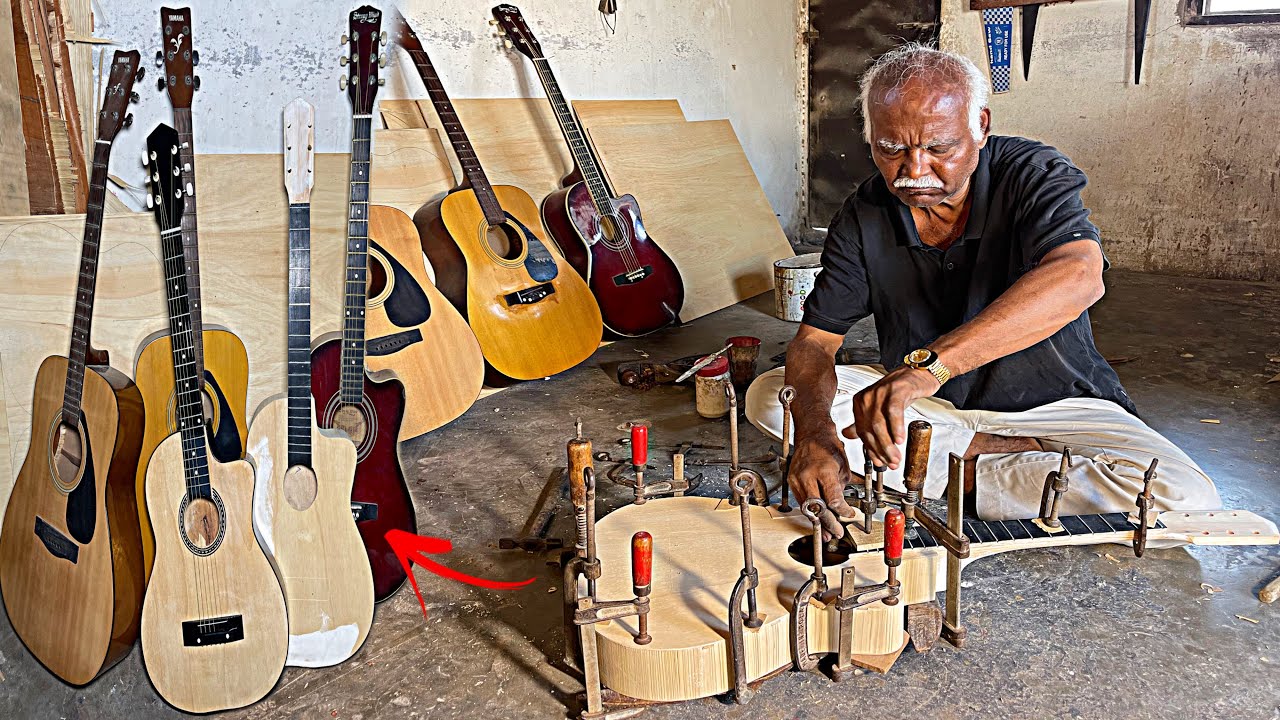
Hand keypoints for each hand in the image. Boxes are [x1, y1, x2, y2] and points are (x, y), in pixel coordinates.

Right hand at [788, 426, 856, 540]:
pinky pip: (801, 501)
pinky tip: (816, 518)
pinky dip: (810, 511)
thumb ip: (841, 488)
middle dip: (828, 523)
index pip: (833, 500)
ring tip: (825, 532)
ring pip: (807, 507)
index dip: (842, 512)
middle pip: (817, 507)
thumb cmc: (827, 446)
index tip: (849, 515)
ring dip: (817, 521)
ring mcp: (797, 479)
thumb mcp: (843, 467)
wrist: (811, 435)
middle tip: (836, 532)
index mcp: (824, 470)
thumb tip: (841, 507)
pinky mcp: (791, 481)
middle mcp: (807, 476)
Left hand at [844, 366, 938, 469]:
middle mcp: (867, 397)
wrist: (917, 375)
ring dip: (888, 444)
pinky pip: (893, 412)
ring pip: (879, 424)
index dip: (871, 450)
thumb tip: (847, 435)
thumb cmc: (899, 392)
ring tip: (896, 457)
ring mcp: (880, 393)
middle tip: (891, 463)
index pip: (862, 432)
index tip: (880, 462)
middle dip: (880, 450)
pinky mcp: (896, 390)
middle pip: (870, 430)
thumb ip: (863, 422)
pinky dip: (896, 428)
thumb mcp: (879, 408)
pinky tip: (900, 440)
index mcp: (859, 403)